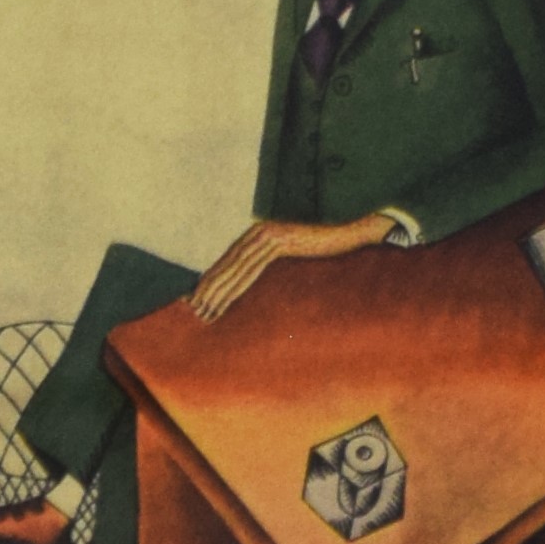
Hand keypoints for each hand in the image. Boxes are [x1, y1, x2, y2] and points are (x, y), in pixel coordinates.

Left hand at [191, 210, 397, 321]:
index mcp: (259, 235)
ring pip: (234, 268)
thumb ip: (276, 267)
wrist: (353, 235)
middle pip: (226, 264)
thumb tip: (265, 286)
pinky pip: (251, 268)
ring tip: (203, 311)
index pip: (230, 262)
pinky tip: (223, 300)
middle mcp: (258, 231)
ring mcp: (267, 234)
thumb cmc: (329, 252)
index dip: (212, 282)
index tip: (197, 301)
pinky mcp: (278, 241)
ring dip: (216, 292)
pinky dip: (235, 286)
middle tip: (191, 311)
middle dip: (207, 289)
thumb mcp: (295, 261)